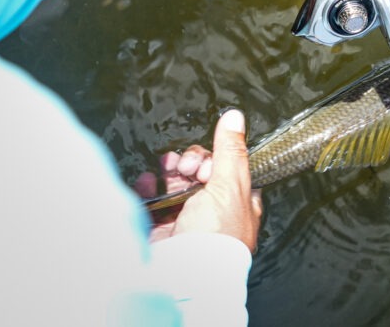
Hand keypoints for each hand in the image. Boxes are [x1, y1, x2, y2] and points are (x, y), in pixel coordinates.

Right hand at [136, 109, 262, 250]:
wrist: (184, 272)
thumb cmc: (216, 235)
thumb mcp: (230, 185)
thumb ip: (230, 150)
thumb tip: (235, 118)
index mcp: (239, 203)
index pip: (228, 168)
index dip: (216, 158)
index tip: (208, 160)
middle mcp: (215, 211)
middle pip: (202, 173)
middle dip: (192, 162)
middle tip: (188, 167)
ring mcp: (188, 220)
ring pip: (178, 184)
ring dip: (171, 170)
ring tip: (168, 167)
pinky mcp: (163, 228)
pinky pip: (155, 201)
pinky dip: (150, 188)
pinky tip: (149, 181)